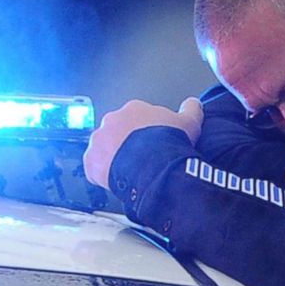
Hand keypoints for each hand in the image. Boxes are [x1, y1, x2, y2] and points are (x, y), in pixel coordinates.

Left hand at [83, 97, 203, 187]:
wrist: (154, 165)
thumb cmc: (169, 143)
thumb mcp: (190, 123)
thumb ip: (191, 110)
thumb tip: (194, 104)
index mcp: (134, 109)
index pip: (136, 118)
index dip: (145, 132)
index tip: (153, 143)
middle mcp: (112, 120)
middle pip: (118, 132)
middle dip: (127, 143)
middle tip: (142, 158)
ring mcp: (99, 140)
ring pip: (104, 149)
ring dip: (114, 157)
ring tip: (130, 171)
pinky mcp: (91, 161)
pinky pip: (94, 168)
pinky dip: (102, 175)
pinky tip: (117, 181)